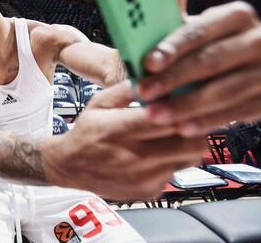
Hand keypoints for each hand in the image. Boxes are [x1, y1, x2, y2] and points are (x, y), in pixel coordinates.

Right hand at [42, 81, 206, 199]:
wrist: (70, 166)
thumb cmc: (86, 132)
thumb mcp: (99, 102)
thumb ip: (127, 89)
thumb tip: (155, 76)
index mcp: (119, 129)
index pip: (167, 119)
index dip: (184, 108)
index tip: (188, 98)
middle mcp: (134, 157)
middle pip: (189, 142)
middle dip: (196, 126)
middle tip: (191, 115)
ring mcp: (144, 177)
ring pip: (190, 158)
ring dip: (189, 143)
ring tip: (177, 132)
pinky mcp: (150, 190)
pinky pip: (177, 171)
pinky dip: (175, 159)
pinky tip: (161, 151)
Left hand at [138, 0, 260, 136]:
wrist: (248, 68)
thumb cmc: (208, 46)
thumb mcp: (194, 29)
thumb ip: (175, 14)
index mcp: (234, 16)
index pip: (200, 30)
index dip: (172, 47)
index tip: (147, 62)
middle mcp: (256, 40)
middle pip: (211, 61)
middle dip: (173, 79)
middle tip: (144, 93)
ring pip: (224, 90)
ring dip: (187, 105)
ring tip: (156, 115)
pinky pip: (237, 112)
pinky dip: (208, 121)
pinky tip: (184, 128)